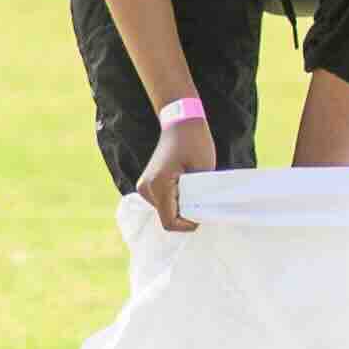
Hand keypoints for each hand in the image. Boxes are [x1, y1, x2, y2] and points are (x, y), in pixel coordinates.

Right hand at [134, 107, 214, 231]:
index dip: (188, 225)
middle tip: (201, 199)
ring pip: (165, 211)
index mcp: (158, 186)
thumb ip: (199, 196)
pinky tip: (185, 188)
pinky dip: (176, 201)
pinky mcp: (147, 183)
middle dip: (185, 214)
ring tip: (194, 190)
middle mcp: (146, 188)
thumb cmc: (195, 144)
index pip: (169, 222)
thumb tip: (202, 215)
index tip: (203, 214)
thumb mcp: (202, 172)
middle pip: (167, 217)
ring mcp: (144, 186)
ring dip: (181, 207)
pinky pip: (162, 203)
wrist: (180, 123)